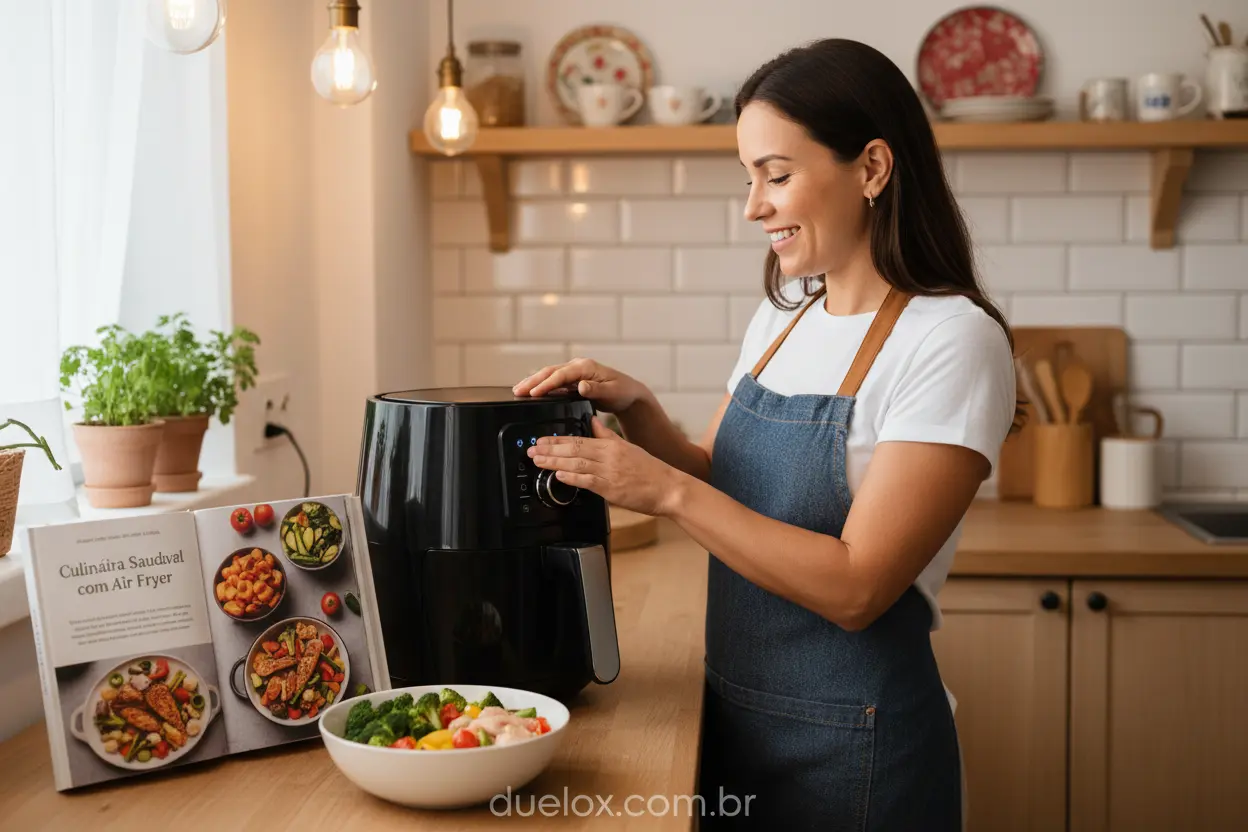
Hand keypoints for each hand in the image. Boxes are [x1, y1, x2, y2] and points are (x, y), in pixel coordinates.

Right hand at [513, 358, 646, 413]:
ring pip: (549, 375)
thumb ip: (596, 389)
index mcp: (586, 367)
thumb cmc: (623, 392)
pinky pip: (554, 381)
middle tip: (517, 391)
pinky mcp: (573, 380)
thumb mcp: (612, 392)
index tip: (534, 392)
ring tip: (518, 390)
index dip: (546, 384)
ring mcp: (575, 372)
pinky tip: (532, 392)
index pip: (561, 374)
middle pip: (550, 372)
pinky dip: (542, 386)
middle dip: (532, 381)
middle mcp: (578, 366)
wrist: (629, 393)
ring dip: (534, 382)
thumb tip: (581, 385)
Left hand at [528, 417, 681, 516]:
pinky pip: (588, 481)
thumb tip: (592, 421)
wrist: (669, 488)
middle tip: (532, 448)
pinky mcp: (611, 490)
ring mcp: (610, 473)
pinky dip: (572, 477)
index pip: (579, 438)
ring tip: (538, 460)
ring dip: (555, 462)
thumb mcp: (627, 446)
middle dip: (550, 449)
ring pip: (577, 464)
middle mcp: (609, 456)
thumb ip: (607, 434)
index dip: (557, 440)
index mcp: (612, 445)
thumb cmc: (650, 471)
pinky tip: (559, 475)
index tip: (541, 439)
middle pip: (574, 449)